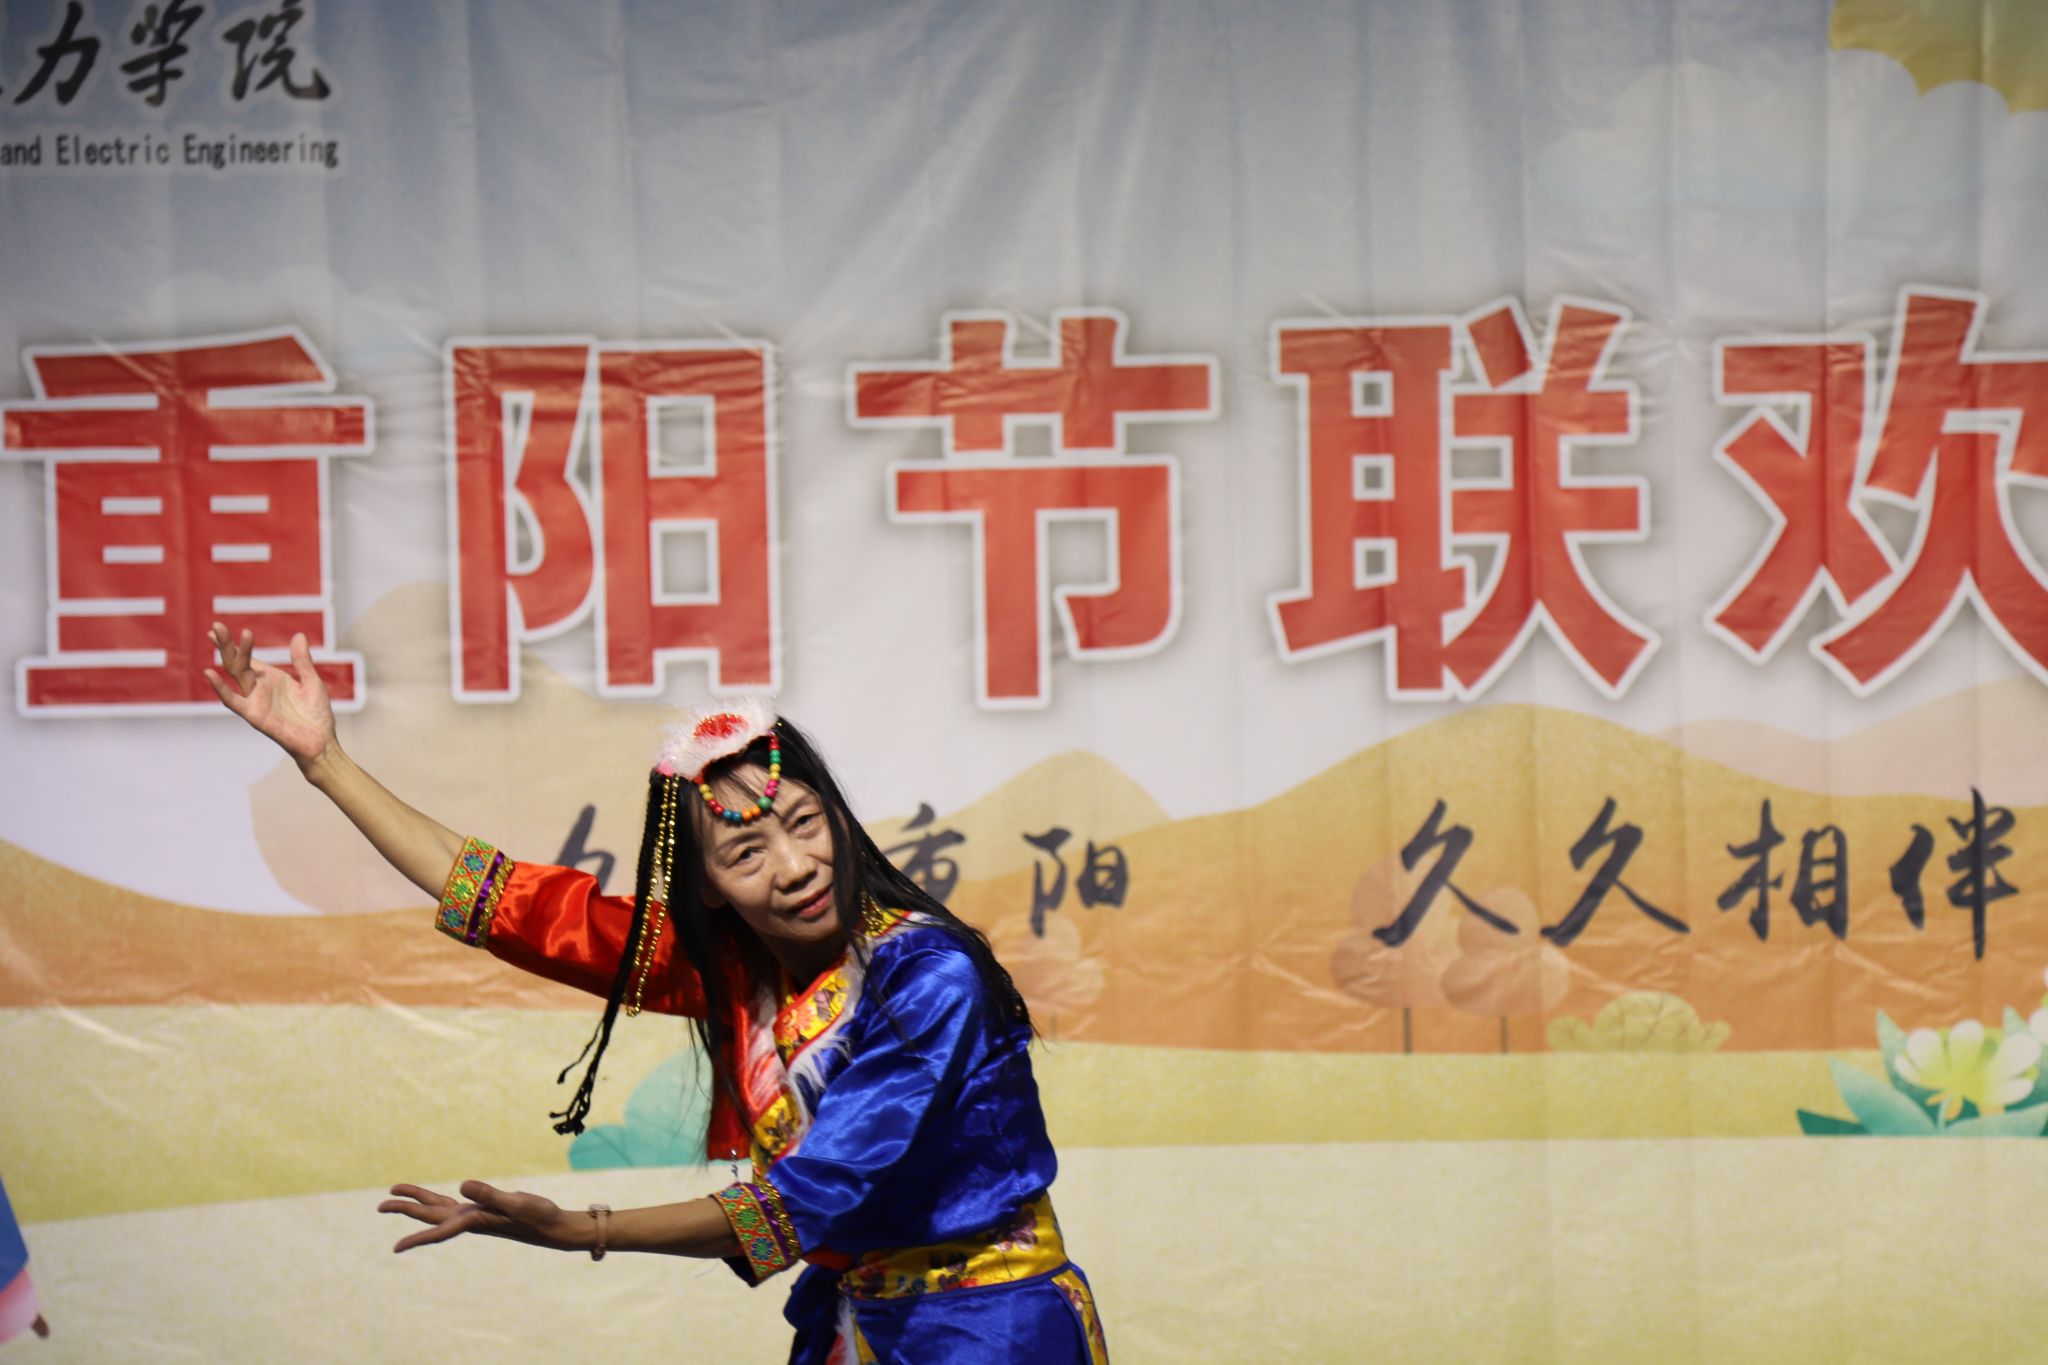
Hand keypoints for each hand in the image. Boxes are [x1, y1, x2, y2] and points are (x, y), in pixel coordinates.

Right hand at [203, 624, 335, 769]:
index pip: (247, 658)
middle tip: (216, 625)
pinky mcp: (253, 714)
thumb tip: (298, 635)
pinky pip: (233, 700)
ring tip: (217, 636)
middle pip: (237, 662)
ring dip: (227, 654)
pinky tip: (210, 673)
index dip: (234, 644)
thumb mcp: (311, 682)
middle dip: (226, 644)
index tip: (218, 628)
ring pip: (235, 673)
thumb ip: (302, 661)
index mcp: (270, 678)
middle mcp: (259, 687)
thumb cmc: (316, 714)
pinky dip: (220, 688)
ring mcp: (254, 700)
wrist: (321, 741)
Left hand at [379, 1181, 580, 1254]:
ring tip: (395, 1195)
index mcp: (475, 1221)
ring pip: (439, 1208)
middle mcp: (470, 1220)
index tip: (395, 1249)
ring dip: (417, 1202)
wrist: (553, 1227)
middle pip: (431, 1215)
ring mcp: (476, 1215)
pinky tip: (435, 1198)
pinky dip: (438, 1200)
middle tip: (381, 1205)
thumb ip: (490, 1195)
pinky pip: (453, 1204)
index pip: (439, 1230)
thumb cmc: (538, 1216)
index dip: (417, 1238)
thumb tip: (462, 1186)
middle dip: (406, 1209)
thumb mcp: (516, 1203)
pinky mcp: (484, 1210)